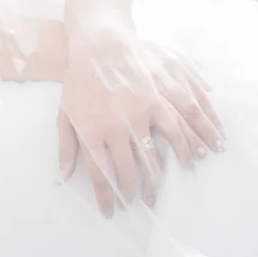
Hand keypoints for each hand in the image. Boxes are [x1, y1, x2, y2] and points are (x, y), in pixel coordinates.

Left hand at [56, 31, 225, 216]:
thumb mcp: (65, 111)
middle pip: (129, 170)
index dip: (107, 197)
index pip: (100, 175)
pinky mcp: (155, 97)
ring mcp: (138, 112)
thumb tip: (62, 178)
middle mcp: (116, 126)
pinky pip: (174, 126)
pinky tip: (194, 154)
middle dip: (136, 192)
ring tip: (165, 189)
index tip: (112, 211)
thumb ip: (66, 146)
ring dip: (163, 176)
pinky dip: (186, 143)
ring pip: (156, 153)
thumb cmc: (79, 79)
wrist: (98, 44)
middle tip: (143, 202)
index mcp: (91, 130)